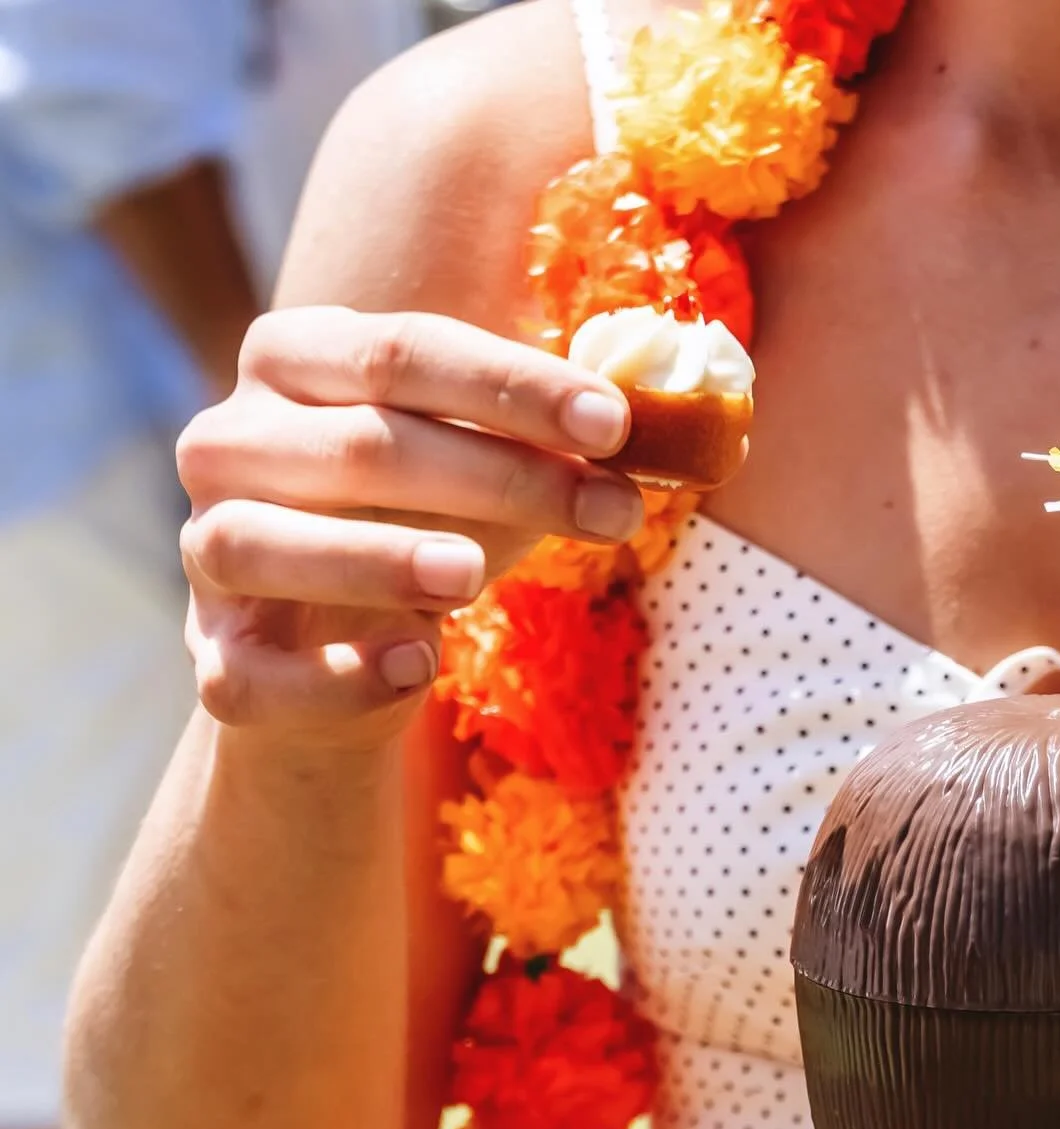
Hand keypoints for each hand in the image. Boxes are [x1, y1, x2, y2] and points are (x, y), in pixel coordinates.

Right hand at [176, 306, 641, 739]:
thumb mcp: (485, 475)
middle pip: (361, 445)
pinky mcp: (216, 657)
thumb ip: (557, 444)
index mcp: (295, 361)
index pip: (404, 352)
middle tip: (610, 511)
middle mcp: (229, 442)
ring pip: (266, 543)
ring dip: (377, 558)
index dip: (513, 388)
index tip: (615, 425)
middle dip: (499, 478)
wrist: (331, 658)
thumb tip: (681, 428)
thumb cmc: (417, 528)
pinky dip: (336, 675)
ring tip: (472, 579)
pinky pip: (257, 672)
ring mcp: (207, 549)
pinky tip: (416, 667)